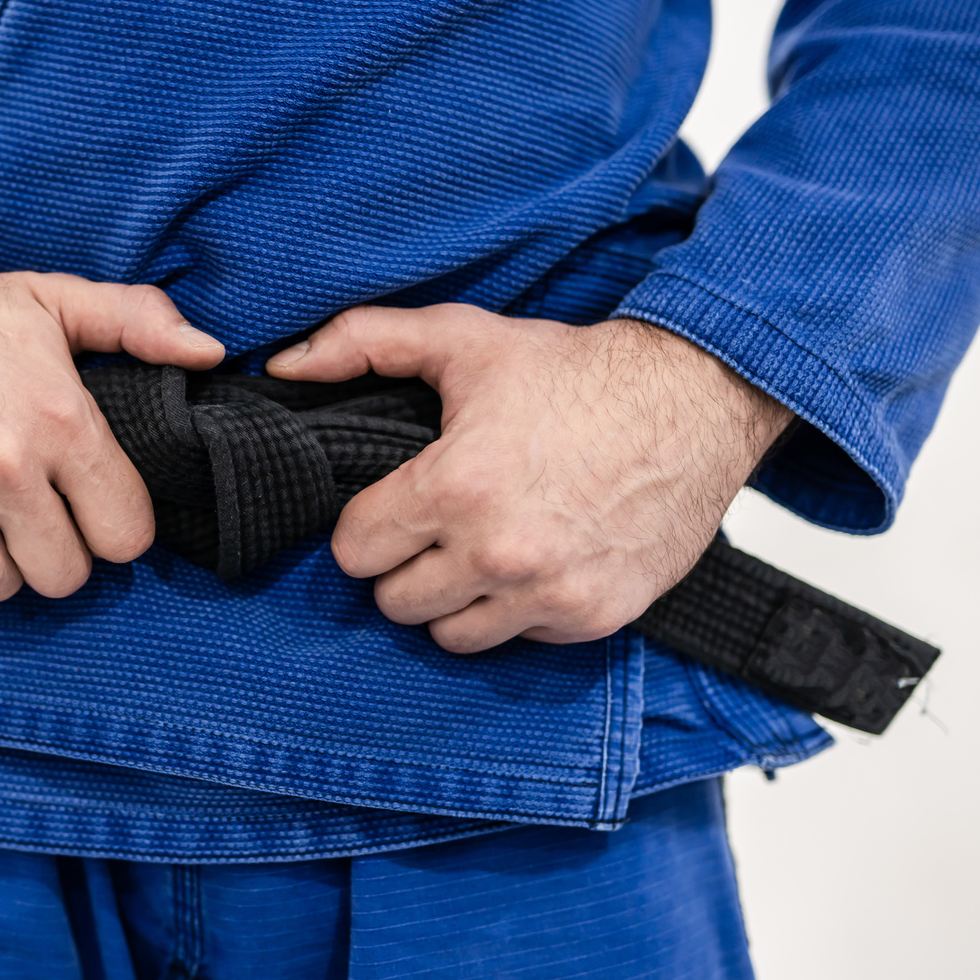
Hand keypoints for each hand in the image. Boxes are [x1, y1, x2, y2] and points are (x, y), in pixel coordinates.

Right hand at [0, 252, 224, 606]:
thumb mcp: (49, 299)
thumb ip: (136, 322)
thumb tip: (209, 354)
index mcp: (58, 419)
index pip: (126, 534)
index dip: (114, 526)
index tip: (90, 506)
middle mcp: (3, 468)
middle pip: (65, 576)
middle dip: (57, 551)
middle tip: (34, 513)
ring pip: (0, 589)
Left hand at [266, 305, 789, 651]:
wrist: (696, 399)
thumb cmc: (575, 370)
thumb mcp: (464, 338)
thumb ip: (362, 343)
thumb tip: (284, 367)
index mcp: (454, 488)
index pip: (355, 551)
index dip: (367, 526)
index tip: (391, 506)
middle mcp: (497, 552)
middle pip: (395, 603)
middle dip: (403, 565)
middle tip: (432, 528)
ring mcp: (548, 593)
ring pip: (451, 635)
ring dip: (453, 599)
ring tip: (474, 551)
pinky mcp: (593, 617)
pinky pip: (520, 640)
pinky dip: (517, 610)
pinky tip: (531, 562)